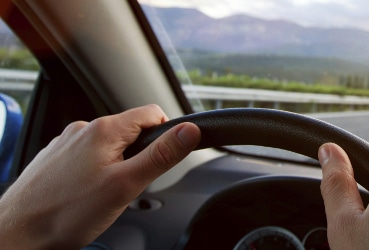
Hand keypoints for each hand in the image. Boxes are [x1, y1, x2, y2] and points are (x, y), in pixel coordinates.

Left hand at [0, 104, 200, 248]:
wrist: (19, 234)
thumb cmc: (67, 213)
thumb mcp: (127, 185)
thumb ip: (161, 156)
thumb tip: (189, 131)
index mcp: (104, 129)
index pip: (152, 113)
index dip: (166, 135)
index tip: (162, 160)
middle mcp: (83, 129)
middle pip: (131, 132)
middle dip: (139, 157)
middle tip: (128, 187)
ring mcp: (66, 143)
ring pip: (110, 147)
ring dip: (117, 166)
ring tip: (103, 195)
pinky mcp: (55, 159)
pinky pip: (88, 158)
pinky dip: (95, 173)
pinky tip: (85, 195)